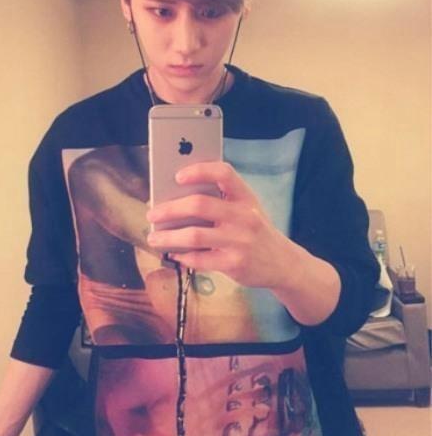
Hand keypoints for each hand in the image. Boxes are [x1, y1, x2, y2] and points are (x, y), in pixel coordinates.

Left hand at [146, 161, 301, 289]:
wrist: (283, 263)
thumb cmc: (255, 231)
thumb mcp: (247, 208)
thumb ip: (221, 200)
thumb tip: (176, 197)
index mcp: (246, 197)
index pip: (224, 173)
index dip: (200, 171)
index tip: (178, 176)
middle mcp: (245, 216)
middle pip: (199, 205)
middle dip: (169, 209)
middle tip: (152, 214)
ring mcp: (240, 241)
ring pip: (194, 235)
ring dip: (168, 237)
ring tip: (154, 237)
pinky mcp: (234, 264)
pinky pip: (199, 259)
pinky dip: (182, 256)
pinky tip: (174, 254)